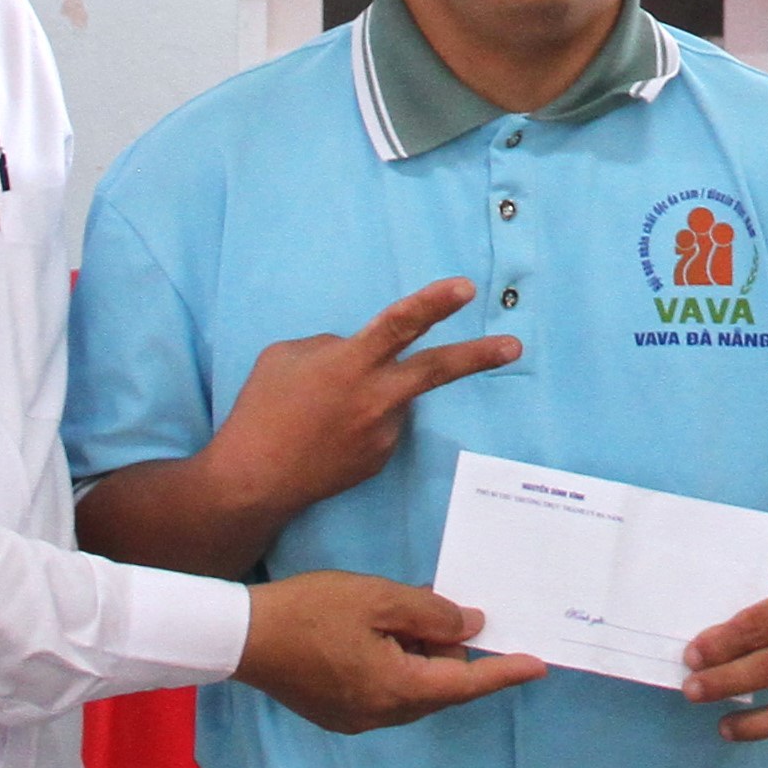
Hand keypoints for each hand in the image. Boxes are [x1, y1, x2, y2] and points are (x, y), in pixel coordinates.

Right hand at [209, 278, 520, 518]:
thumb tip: (358, 351)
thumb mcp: (286, 357)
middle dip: (479, 356)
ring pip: (391, 397)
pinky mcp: (380, 458)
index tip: (466, 288)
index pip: (400, 324)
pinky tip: (326, 435)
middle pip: (437, 370)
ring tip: (319, 414)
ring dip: (368, 396)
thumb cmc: (262, 410)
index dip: (434, 303)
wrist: (253, 480)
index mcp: (350, 364)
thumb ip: (332, 346)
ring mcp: (383, 432)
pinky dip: (359, 421)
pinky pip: (379, 425)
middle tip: (514, 346)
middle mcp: (376, 398)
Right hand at [234, 571, 543, 733]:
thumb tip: (471, 627)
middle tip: (457, 612)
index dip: (504, 672)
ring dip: (423, 657)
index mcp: (397, 690)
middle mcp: (381, 715)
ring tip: (416, 615)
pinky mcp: (336, 711)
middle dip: (453, 652)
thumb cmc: (311, 611)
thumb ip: (432, 614)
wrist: (242, 636)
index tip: (537, 665)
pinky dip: (398, 665)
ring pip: (411, 688)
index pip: (465, 683)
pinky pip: (386, 690)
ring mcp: (356, 718)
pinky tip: (387, 633)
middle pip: (438, 686)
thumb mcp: (380, 599)